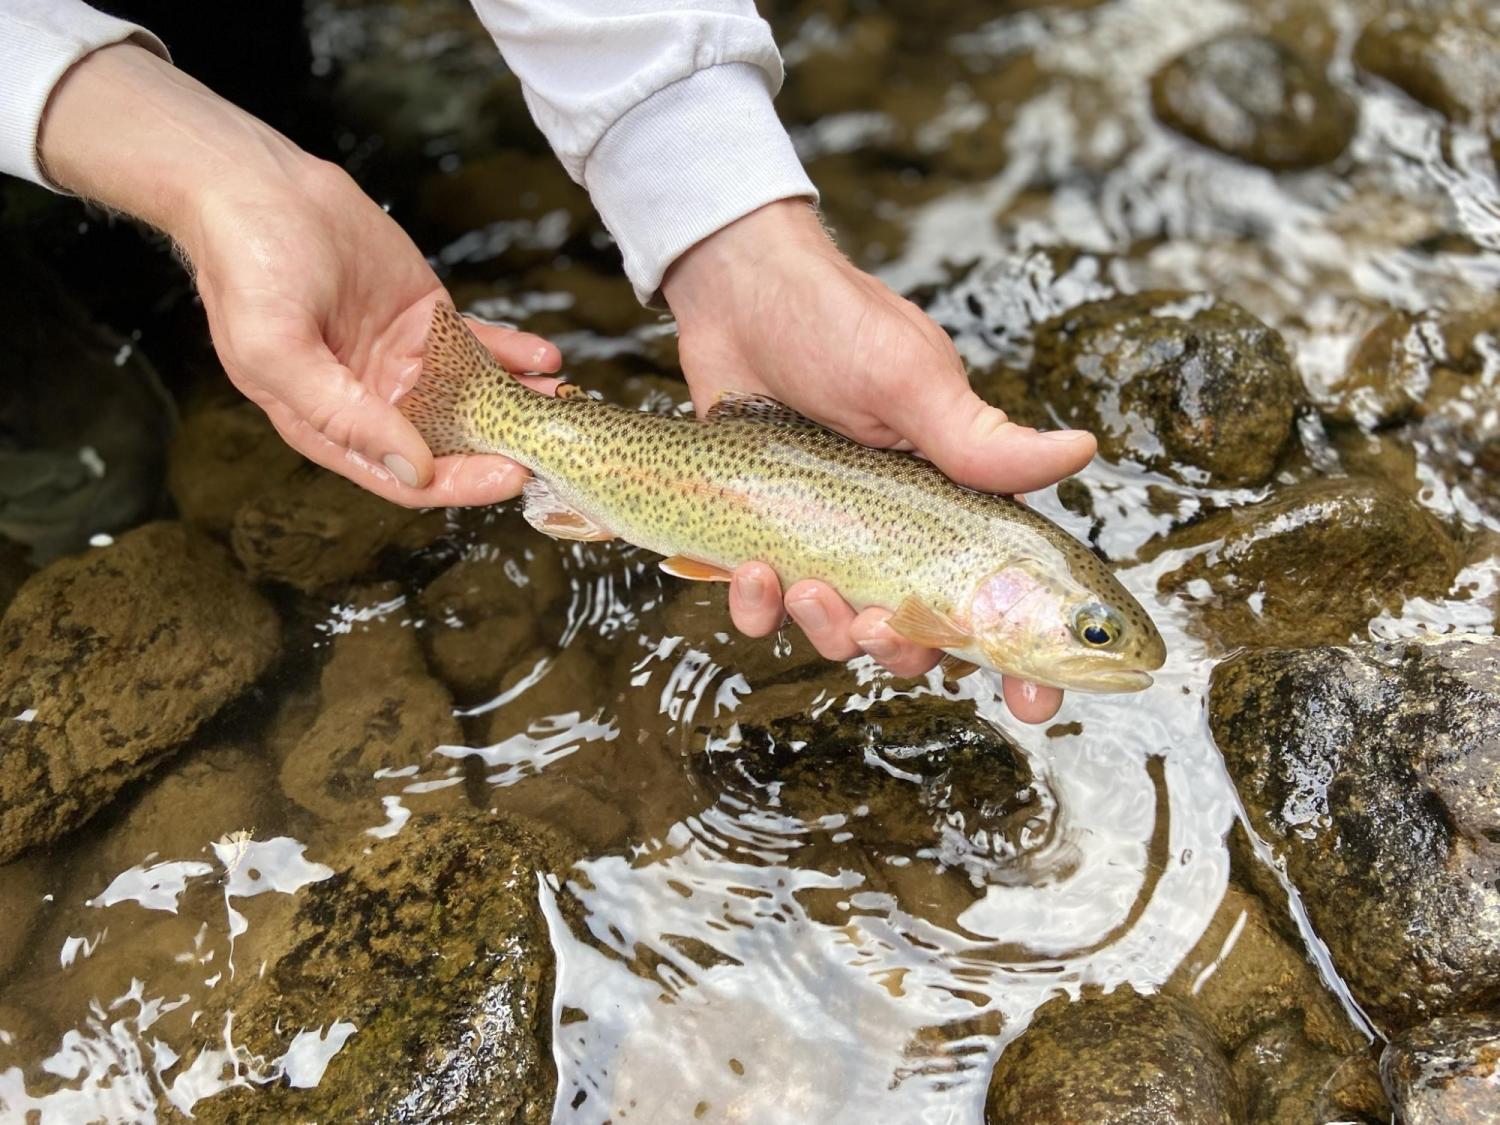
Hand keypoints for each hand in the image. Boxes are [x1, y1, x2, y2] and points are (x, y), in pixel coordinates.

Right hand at [37, 43, 560, 507]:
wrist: (255, 184)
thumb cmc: (247, 267)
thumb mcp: (277, 352)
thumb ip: (345, 417)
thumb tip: (412, 468)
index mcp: (330, 424)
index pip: (406, 475)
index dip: (459, 483)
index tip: (509, 477)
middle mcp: (372, 401)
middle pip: (449, 444)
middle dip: (501, 446)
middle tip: (552, 442)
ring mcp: (403, 359)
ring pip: (472, 398)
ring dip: (517, 404)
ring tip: (561, 400)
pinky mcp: (426, 318)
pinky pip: (478, 348)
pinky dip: (512, 355)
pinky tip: (543, 358)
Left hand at [662, 201, 1097, 722]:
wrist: (736, 294)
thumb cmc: (834, 324)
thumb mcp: (909, 380)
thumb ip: (979, 437)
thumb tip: (1083, 451)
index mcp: (955, 501)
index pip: (1006, 595)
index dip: (1026, 661)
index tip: (1033, 710)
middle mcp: (900, 531)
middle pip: (923, 634)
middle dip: (903, 650)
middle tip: (879, 627)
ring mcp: (833, 539)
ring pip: (844, 630)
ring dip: (826, 631)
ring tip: (800, 585)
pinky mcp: (771, 536)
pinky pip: (769, 605)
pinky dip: (757, 605)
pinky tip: (750, 572)